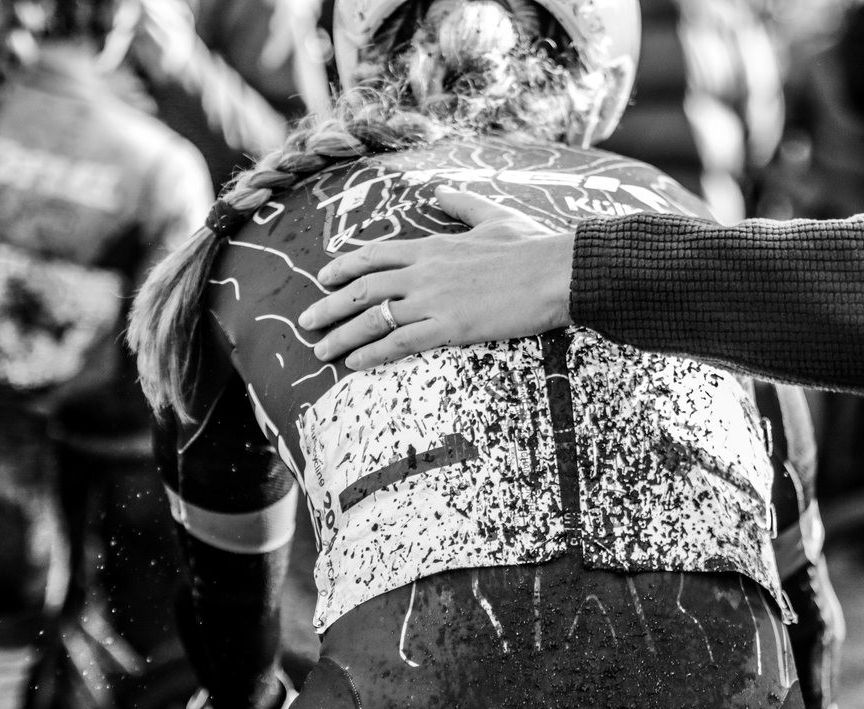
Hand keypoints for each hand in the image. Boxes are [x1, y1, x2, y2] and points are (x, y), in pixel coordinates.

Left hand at [300, 187, 575, 369]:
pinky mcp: (449, 326)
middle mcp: (424, 270)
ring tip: (321, 351)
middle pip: (362, 288)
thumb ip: (462, 205)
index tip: (322, 278)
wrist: (557, 271)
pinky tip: (355, 364)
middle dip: (329, 305)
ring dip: (342, 336)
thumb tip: (439, 190)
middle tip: (306, 321)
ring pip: (373, 318)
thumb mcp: (493, 217)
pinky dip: (373, 354)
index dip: (344, 266)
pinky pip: (400, 342)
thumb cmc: (533, 246)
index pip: (375, 255)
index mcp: (433, 245)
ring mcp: (434, 299)